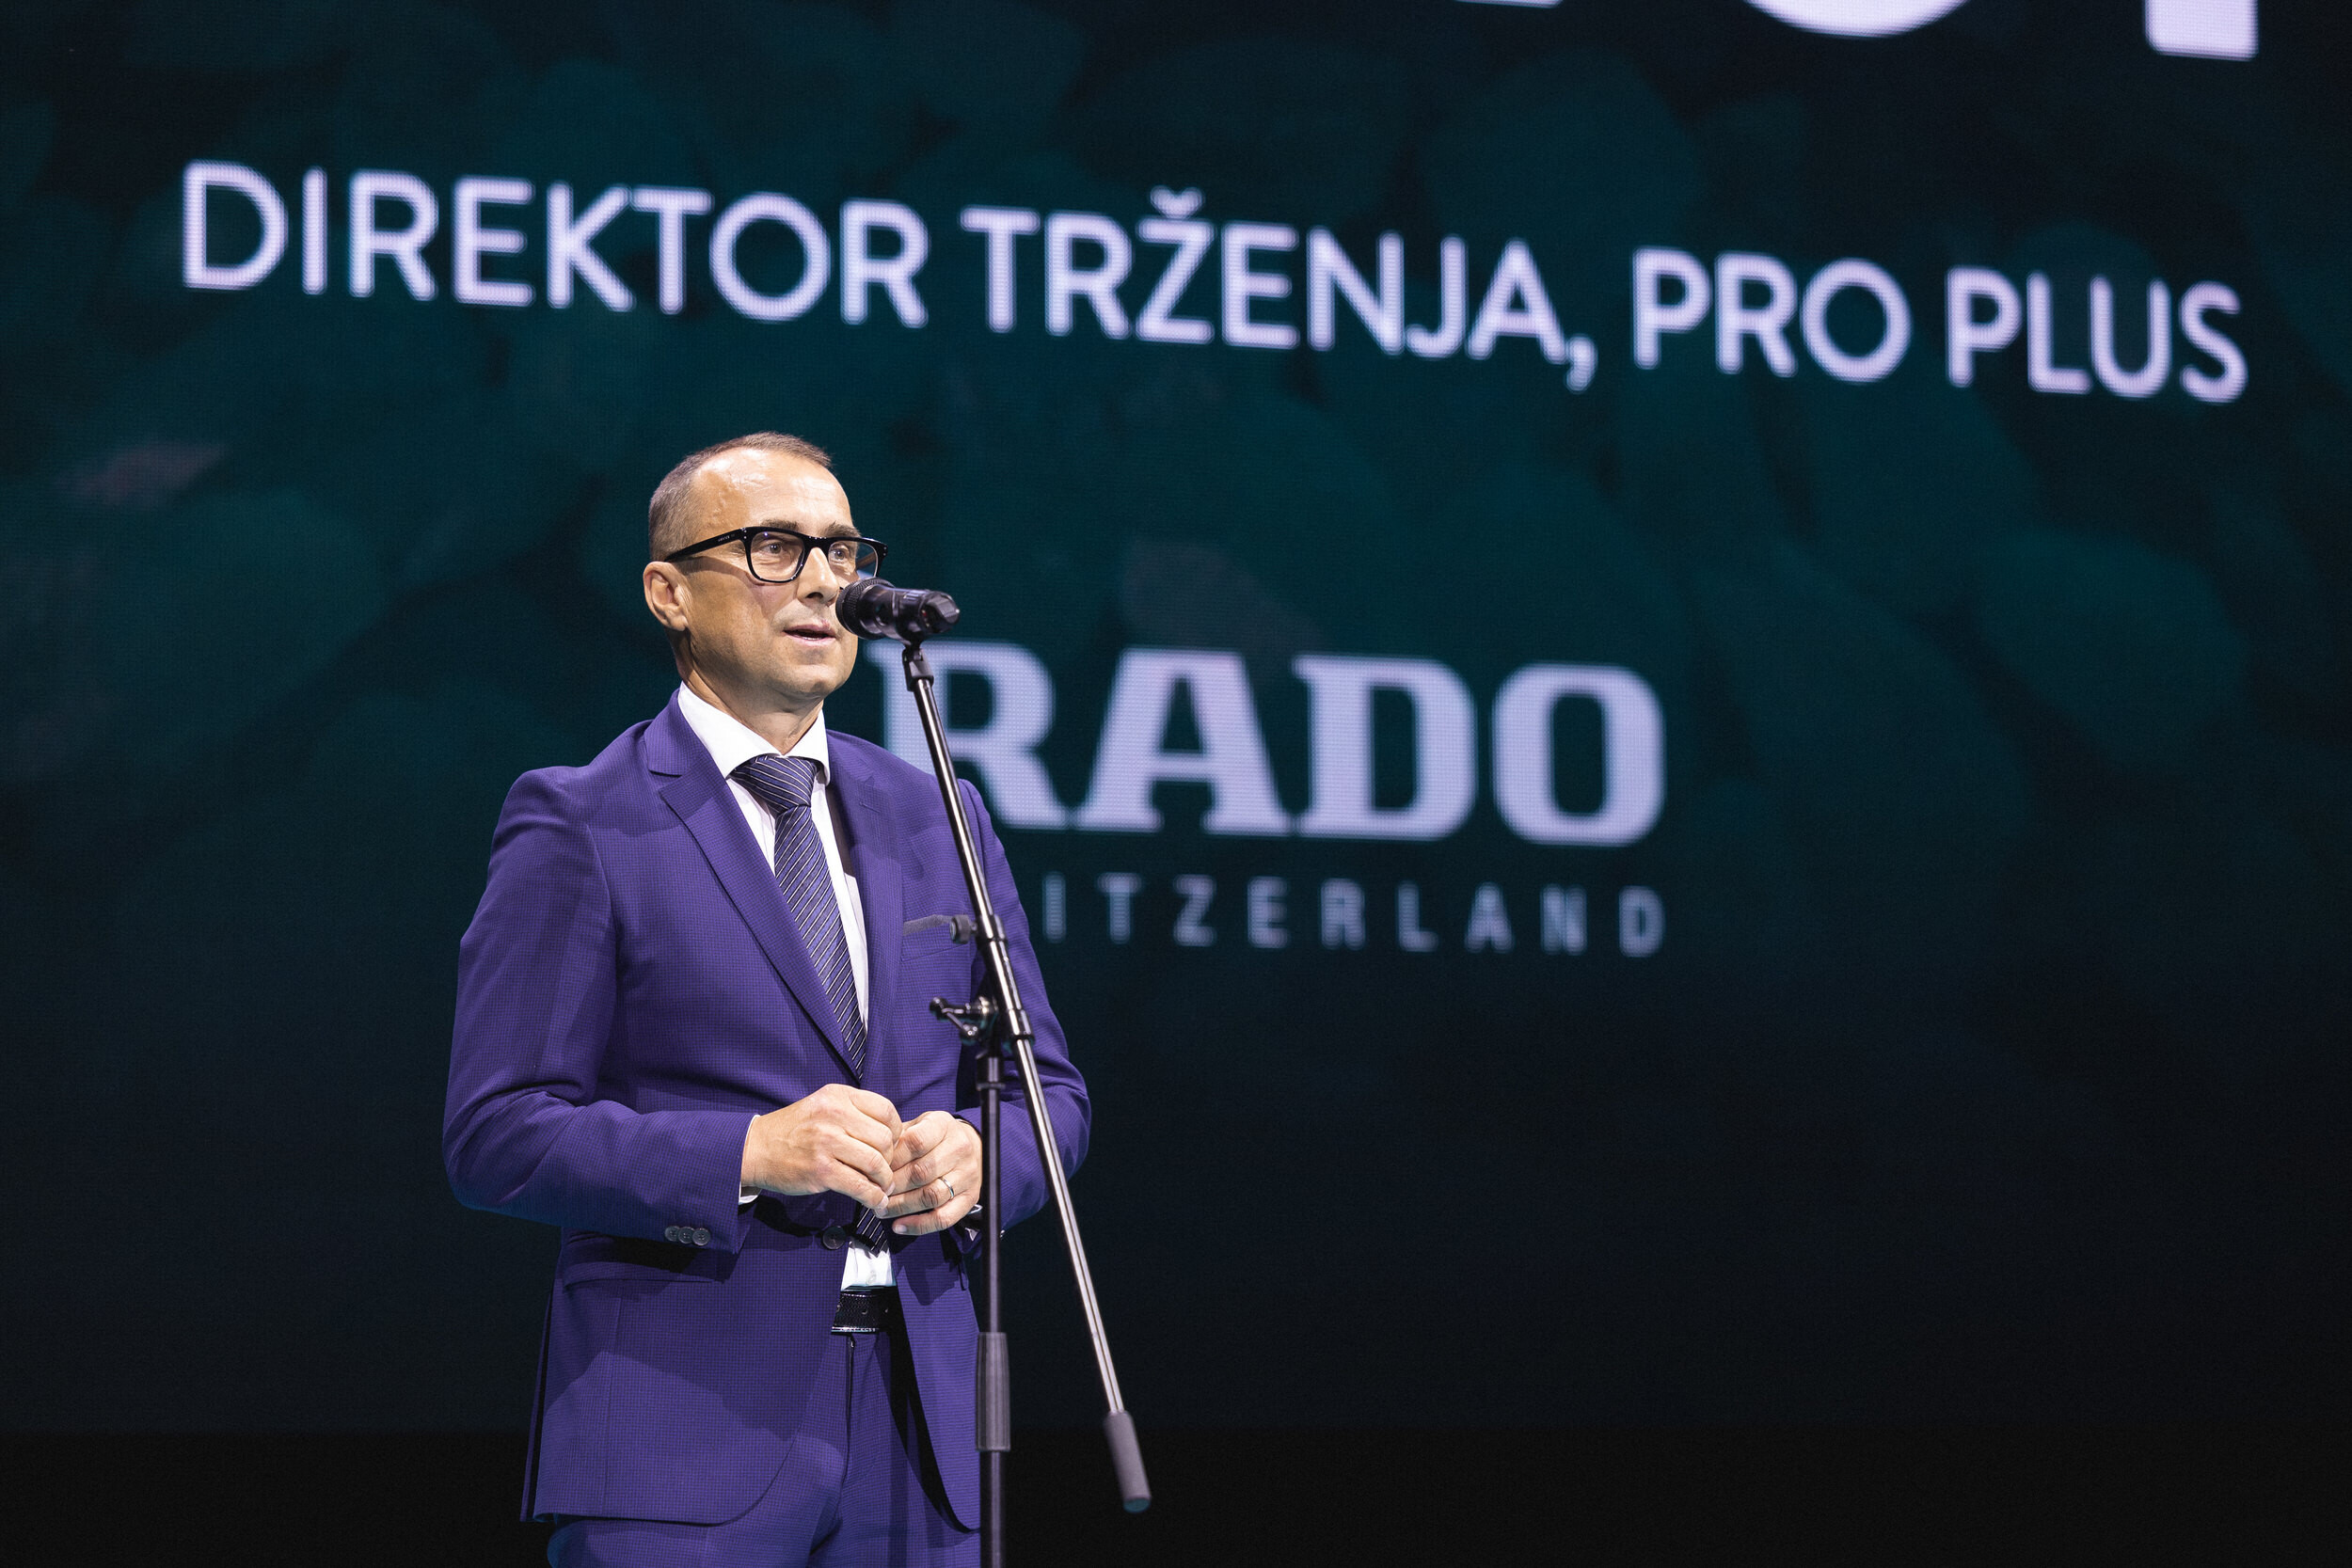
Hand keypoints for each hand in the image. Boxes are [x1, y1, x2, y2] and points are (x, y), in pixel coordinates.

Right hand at [741, 1084, 901, 1211]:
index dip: (896, 1130)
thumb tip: (893, 1134)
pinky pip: (860, 1186)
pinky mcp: (821, 1171)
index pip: (886, 1110)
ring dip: (885, 1180)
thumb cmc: (795, 1129)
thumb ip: (854, 1113)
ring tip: (882, 1187)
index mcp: (838, 1096)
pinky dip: (873, 1197)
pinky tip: (875, 1201)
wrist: (755, 1148)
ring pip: (876, 1163)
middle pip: (885, 1138)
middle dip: (890, 1158)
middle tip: (884, 1169)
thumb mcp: (823, 1106)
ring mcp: (827, 1143)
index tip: (891, 1145)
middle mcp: (834, 1115)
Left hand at [880, 1111, 981, 1235]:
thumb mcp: (919, 1124)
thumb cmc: (938, 1137)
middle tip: (874, 1193)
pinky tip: (900, 1225)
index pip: (916, 1142)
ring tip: (882, 1209)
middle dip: (893, 1186)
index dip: (892, 1159)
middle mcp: (959, 1149)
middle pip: (922, 1172)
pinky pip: (944, 1217)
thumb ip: (898, 1138)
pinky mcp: (970, 1198)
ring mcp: (967, 1175)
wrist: (975, 1145)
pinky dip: (919, 1225)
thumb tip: (873, 1160)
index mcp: (944, 1126)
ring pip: (931, 1196)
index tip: (875, 1170)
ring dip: (901, 1207)